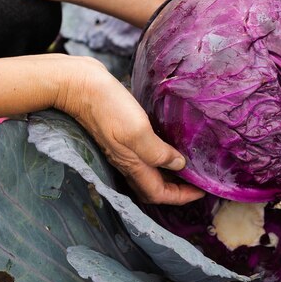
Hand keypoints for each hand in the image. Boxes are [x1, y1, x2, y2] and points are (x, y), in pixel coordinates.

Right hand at [55, 56, 204, 204]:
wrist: (78, 85)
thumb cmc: (108, 108)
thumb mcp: (138, 131)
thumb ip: (158, 152)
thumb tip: (180, 165)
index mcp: (133, 165)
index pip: (159, 194)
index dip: (182, 196)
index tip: (202, 191)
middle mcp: (128, 161)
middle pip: (154, 187)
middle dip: (177, 189)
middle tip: (199, 181)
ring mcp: (123, 148)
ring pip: (149, 171)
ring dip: (169, 173)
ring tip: (190, 165)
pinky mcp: (122, 134)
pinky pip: (145, 154)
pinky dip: (160, 155)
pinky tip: (169, 143)